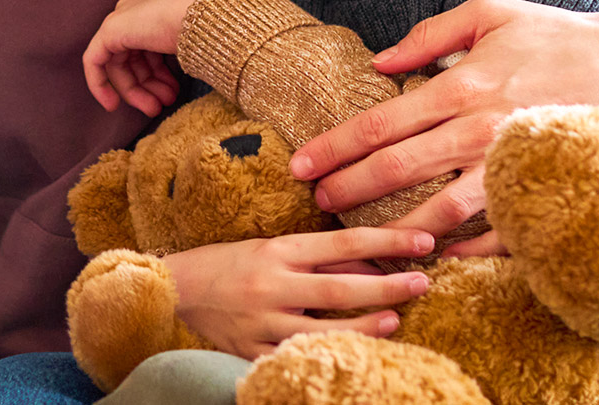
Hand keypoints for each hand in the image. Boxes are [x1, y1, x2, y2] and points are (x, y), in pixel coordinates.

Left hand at [84, 0, 210, 113]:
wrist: (211, 16)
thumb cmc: (215, 27)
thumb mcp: (197, 39)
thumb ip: (180, 51)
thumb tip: (181, 71)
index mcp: (157, 1)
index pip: (150, 43)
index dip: (159, 72)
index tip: (172, 93)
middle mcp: (136, 5)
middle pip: (135, 54)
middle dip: (149, 84)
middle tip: (164, 104)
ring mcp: (122, 15)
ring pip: (120, 62)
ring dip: (137, 90)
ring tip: (156, 108)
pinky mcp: (110, 29)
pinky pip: (95, 61)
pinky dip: (100, 84)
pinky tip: (112, 105)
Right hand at [163, 226, 434, 358]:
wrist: (175, 289)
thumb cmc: (229, 262)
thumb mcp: (272, 247)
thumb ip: (317, 257)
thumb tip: (371, 263)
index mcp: (279, 250)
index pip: (343, 242)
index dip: (387, 241)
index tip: (423, 242)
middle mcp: (272, 284)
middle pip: (340, 287)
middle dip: (387, 286)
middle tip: (422, 283)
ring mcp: (262, 321)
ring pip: (322, 328)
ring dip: (364, 325)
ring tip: (395, 319)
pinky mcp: (251, 351)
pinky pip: (295, 358)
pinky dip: (325, 355)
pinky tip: (351, 356)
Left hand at [289, 0, 598, 236]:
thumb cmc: (553, 34)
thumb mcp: (489, 13)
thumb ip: (429, 35)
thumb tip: (379, 61)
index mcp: (463, 86)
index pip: (383, 123)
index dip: (336, 147)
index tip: (301, 165)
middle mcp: (481, 129)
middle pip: (399, 169)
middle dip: (349, 188)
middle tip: (314, 203)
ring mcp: (512, 165)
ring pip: (442, 211)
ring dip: (397, 229)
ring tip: (362, 243)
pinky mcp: (542, 188)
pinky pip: (499, 233)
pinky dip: (465, 252)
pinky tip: (433, 257)